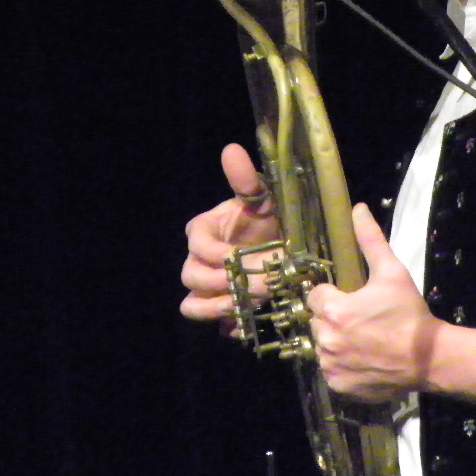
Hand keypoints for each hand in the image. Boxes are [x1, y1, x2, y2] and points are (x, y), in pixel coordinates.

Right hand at [181, 144, 281, 333]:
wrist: (283, 246)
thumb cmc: (267, 219)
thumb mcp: (263, 199)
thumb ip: (246, 180)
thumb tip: (231, 149)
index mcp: (203, 232)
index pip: (197, 245)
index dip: (216, 254)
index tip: (239, 258)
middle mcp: (198, 261)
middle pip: (192, 277)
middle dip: (222, 283)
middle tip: (258, 285)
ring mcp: (206, 288)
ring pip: (192, 305)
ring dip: (217, 307)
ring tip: (246, 306)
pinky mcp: (219, 308)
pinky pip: (212, 323)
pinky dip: (227, 326)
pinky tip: (247, 324)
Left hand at [307, 203, 443, 403]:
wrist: (428, 357)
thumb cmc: (409, 313)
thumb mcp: (392, 272)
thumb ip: (370, 240)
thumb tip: (357, 208)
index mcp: (333, 310)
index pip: (316, 296)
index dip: (333, 295)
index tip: (353, 298)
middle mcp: (325, 340)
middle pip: (317, 321)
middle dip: (334, 318)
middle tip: (363, 319)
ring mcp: (330, 366)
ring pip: (323, 347)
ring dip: (337, 342)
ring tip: (365, 340)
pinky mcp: (339, 385)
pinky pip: (332, 371)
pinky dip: (343, 366)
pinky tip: (364, 359)